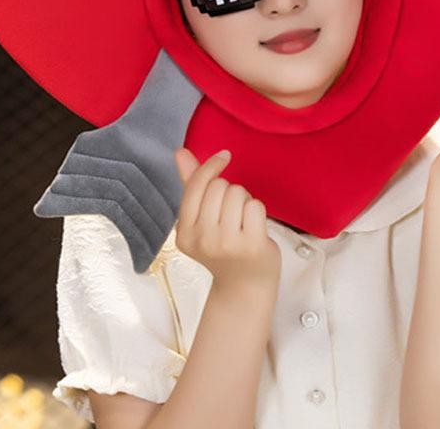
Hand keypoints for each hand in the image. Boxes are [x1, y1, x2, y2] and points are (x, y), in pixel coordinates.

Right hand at [173, 147, 281, 292]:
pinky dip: (258, 211)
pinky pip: (256, 206)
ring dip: (245, 201)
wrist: (244, 287)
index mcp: (184, 233)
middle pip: (219, 186)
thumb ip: (191, 185)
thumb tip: (180, 153)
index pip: (197, 185)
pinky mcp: (251, 245)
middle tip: (232, 213)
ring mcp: (226, 244)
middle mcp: (202, 240)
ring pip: (238, 193)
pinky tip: (254, 228)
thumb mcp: (201, 220)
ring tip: (242, 222)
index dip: (212, 166)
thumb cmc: (224, 248)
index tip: (224, 157)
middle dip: (230, 191)